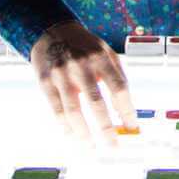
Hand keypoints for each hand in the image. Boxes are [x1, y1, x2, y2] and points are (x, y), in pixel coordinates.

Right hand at [30, 21, 138, 146]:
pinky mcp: (45, 82)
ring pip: (73, 111)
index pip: (119, 88)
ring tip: (91, 148)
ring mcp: (61, 74)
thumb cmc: (83, 46)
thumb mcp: (106, 52)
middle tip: (113, 146)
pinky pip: (56, 109)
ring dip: (84, 133)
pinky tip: (72, 136)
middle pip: (96, 102)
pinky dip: (65, 126)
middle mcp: (81, 65)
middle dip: (106, 128)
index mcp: (101, 58)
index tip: (132, 127)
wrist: (51, 30)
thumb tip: (124, 111)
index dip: (127, 110)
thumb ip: (117, 77)